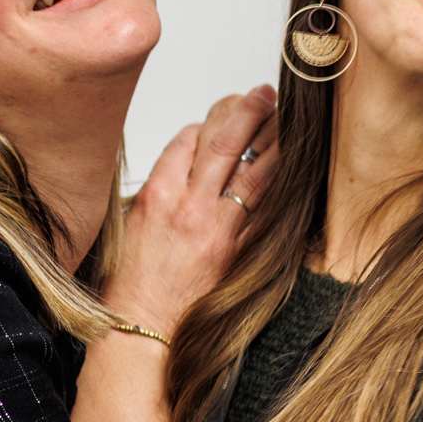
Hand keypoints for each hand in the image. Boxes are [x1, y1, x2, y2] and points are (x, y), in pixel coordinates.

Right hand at [104, 84, 278, 335]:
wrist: (141, 327)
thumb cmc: (131, 282)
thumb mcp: (130, 224)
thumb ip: (157, 191)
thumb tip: (181, 169)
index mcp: (156, 194)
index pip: (186, 140)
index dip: (206, 122)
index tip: (220, 116)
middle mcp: (187, 204)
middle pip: (222, 142)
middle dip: (246, 111)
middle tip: (264, 94)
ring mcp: (215, 226)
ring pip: (250, 168)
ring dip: (272, 137)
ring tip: (286, 116)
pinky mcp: (236, 249)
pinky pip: (264, 207)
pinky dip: (279, 182)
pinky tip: (292, 166)